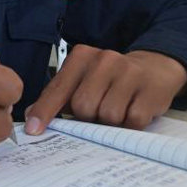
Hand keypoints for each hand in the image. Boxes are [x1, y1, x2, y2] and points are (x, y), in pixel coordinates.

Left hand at [24, 44, 186, 134]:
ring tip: (118, 107)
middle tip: (99, 109)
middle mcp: (104, 59)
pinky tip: (133, 109)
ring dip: (111, 122)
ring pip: (108, 116)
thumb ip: (57, 96)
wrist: (154, 67)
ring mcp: (129, 73)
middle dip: (88, 117)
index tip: (33, 130)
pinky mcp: (150, 90)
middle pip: (83, 107)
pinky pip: (132, 121)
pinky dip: (131, 124)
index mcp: (82, 56)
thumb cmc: (111, 78)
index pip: (58, 88)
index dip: (45, 111)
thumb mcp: (83, 79)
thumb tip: (32, 116)